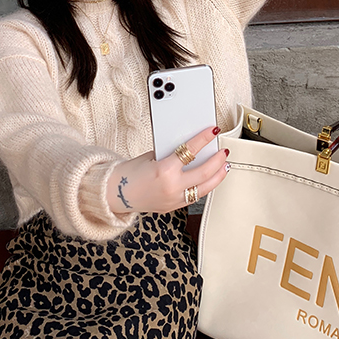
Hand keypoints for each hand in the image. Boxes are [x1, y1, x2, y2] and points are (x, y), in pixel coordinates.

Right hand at [106, 126, 228, 215]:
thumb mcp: (150, 157)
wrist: (114, 194)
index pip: (191, 151)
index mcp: (165, 171)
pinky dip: (204, 187)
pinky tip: (210, 180)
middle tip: (223, 151)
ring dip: (217, 176)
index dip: (204, 139)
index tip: (212, 132)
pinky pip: (195, 197)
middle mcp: (172, 187)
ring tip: (224, 166)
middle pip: (205, 172)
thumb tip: (188, 149)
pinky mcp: (173, 207)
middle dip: (218, 160)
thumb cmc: (129, 174)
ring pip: (205, 189)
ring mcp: (174, 200)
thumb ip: (170, 153)